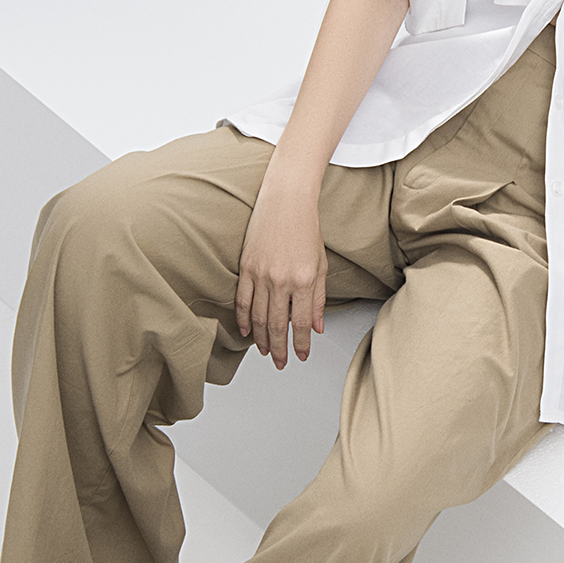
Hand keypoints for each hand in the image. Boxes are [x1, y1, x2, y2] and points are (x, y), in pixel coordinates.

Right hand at [235, 171, 327, 367]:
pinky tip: (246, 331)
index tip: (300, 356)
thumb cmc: (306, 228)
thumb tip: (317, 326)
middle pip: (277, 325)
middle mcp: (281, 280)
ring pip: (258, 317)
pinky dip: (243, 319)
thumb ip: (318, 298)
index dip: (301, 343)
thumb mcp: (320, 264)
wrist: (286, 200)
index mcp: (304, 280)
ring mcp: (261, 275)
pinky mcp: (246, 267)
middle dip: (280, 348)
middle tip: (281, 362)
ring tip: (265, 352)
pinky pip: (242, 300)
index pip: (302, 323)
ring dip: (261, 339)